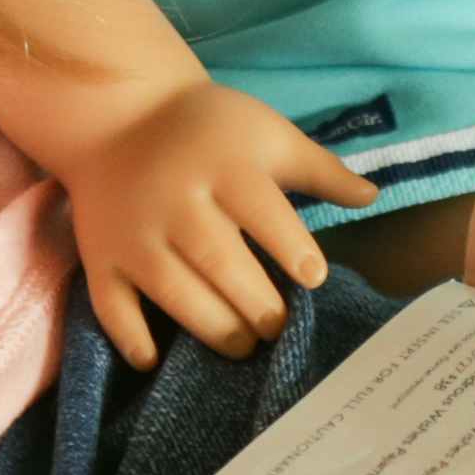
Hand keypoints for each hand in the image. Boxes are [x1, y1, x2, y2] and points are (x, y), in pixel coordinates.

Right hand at [52, 80, 374, 361]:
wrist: (117, 115)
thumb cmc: (207, 129)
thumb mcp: (266, 133)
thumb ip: (319, 169)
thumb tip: (373, 197)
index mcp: (222, 165)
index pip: (261, 210)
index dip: (291, 247)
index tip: (313, 277)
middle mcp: (176, 200)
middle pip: (219, 260)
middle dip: (256, 304)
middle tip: (277, 327)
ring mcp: (134, 233)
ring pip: (173, 290)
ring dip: (212, 327)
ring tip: (242, 345)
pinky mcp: (101, 256)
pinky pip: (111, 305)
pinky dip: (130, 338)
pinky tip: (154, 360)